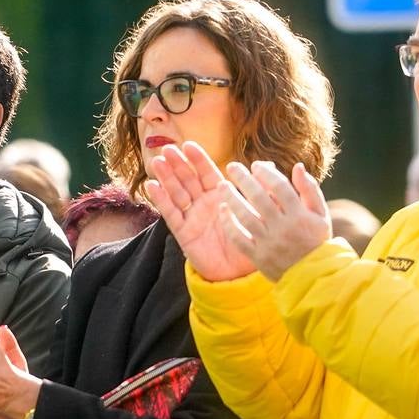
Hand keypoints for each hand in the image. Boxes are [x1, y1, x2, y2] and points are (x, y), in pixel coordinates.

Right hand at [145, 142, 254, 280]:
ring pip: (176, 193)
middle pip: (187, 179)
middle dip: (178, 164)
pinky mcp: (183, 232)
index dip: (198, 159)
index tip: (189, 145)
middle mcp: (203, 203)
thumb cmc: (249, 243)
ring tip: (157, 163)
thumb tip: (266, 165)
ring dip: (166, 177)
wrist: (238, 273)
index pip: (207, 173)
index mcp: (220, 196)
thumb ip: (261, 190)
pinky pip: (170, 213)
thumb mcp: (257, 214)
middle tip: (167, 150)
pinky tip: (152, 186)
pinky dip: (161, 199)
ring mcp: (191, 217)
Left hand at [208, 160, 330, 281]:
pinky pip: (239, 238)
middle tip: (232, 166)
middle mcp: (283, 228)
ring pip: (245, 216)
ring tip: (222, 185)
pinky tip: (222, 210)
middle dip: (243, 179)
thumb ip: (309, 189)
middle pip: (259, 198)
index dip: (266, 173)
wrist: (313, 277)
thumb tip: (297, 166)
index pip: (279, 187)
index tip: (255, 165)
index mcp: (300, 215)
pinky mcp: (258, 257)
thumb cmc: (317, 241)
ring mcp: (269, 243)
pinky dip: (228, 223)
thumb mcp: (320, 214)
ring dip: (231, 198)